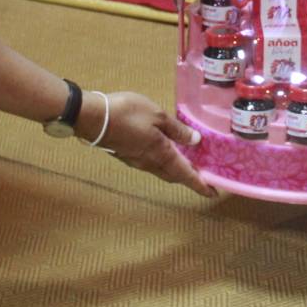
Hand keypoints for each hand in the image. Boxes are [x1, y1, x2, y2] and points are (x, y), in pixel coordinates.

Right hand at [92, 91, 215, 196]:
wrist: (93, 118)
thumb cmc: (128, 113)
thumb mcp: (157, 116)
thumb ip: (177, 130)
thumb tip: (195, 141)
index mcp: (162, 154)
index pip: (186, 174)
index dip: (201, 184)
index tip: (214, 192)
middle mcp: (150, 163)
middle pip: (174, 175)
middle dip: (189, 177)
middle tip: (203, 175)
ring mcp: (137, 161)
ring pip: (162, 170)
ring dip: (176, 169)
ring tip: (187, 162)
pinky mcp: (127, 156)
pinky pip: (150, 163)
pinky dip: (162, 161)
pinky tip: (164, 150)